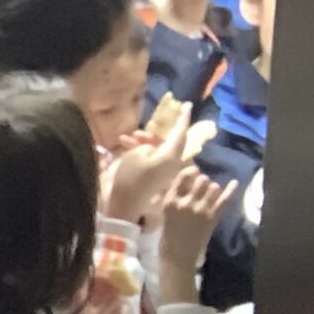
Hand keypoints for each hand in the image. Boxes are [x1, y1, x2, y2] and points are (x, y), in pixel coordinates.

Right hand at [106, 106, 190, 222]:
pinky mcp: (160, 181)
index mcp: (171, 156)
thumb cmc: (129, 179)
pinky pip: (157, 161)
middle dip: (154, 134)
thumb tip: (153, 148)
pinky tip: (131, 150)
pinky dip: (146, 155)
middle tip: (141, 128)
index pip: (180, 132)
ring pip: (161, 152)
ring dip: (146, 145)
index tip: (188, 105)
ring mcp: (167, 173)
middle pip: (169, 143)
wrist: (124, 208)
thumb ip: (147, 146)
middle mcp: (174, 164)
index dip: (183, 118)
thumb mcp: (135, 155)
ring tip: (126, 140)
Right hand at [156, 166, 239, 299]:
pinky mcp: (213, 217)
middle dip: (203, 181)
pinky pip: (225, 199)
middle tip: (201, 188)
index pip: (183, 176)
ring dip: (213, 189)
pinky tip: (234, 183)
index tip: (192, 174)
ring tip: (210, 194)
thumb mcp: (164, 214)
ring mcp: (201, 210)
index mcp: (170, 201)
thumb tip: (178, 182)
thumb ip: (171, 198)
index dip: (190, 172)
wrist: (177, 256)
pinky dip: (231, 190)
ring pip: (214, 187)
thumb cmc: (167, 236)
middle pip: (202, 179)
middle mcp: (186, 202)